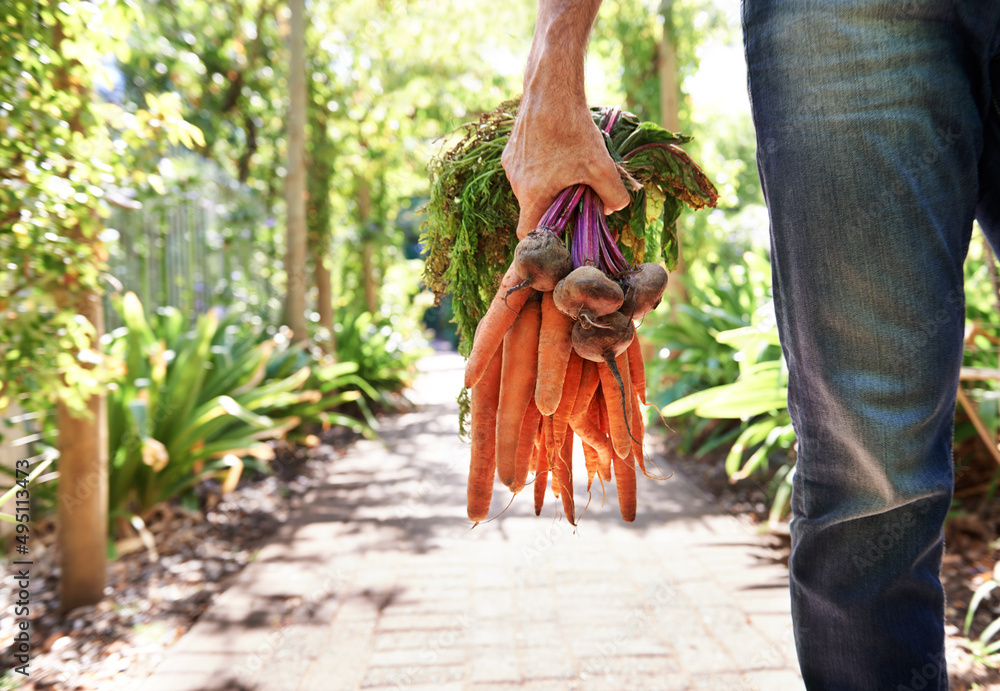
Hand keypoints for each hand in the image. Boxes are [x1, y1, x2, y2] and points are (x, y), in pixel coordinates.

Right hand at [502, 93, 629, 239]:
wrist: (550, 89)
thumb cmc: (573, 130)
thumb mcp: (601, 166)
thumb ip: (613, 194)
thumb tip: (613, 208)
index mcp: (532, 195)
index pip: (527, 234)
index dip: (543, 239)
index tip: (562, 232)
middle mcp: (515, 183)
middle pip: (532, 209)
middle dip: (553, 208)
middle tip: (577, 196)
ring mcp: (511, 165)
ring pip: (530, 188)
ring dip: (549, 187)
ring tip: (570, 169)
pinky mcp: (512, 149)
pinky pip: (526, 169)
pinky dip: (542, 169)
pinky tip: (560, 151)